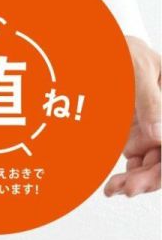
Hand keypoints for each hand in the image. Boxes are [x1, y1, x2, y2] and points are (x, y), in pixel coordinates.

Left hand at [104, 35, 159, 196]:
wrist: (84, 55)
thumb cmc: (113, 51)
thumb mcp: (135, 69)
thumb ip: (150, 100)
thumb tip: (159, 132)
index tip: (152, 176)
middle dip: (150, 176)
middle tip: (128, 188)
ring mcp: (148, 127)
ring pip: (152, 164)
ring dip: (136, 181)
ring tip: (115, 188)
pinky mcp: (129, 137)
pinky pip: (136, 165)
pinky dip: (126, 178)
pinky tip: (114, 186)